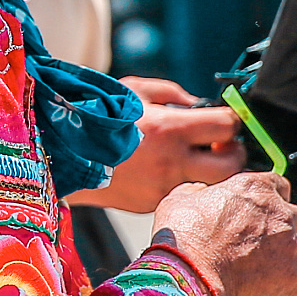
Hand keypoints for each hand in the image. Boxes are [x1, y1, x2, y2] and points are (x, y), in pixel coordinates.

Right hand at [73, 83, 242, 212]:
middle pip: (231, 166)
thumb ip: (172, 93)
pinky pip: (179, 193)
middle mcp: (171, 162)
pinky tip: (161, 170)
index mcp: (170, 129)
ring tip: (193, 158)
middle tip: (223, 146)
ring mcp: (162, 188)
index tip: (227, 120)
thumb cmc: (98, 116)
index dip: (233, 121)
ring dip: (209, 172)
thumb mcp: (135, 90)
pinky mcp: (151, 204)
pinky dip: (179, 182)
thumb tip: (198, 104)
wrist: (62, 153)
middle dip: (234, 154)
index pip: (227, 127)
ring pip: (208, 185)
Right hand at [154, 172, 296, 295]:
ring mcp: (291, 250)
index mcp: (256, 188)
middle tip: (267, 245)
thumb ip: (197, 191)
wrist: (187, 275)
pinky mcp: (294, 282)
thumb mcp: (179, 199)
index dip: (272, 200)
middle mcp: (281, 216)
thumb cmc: (181, 237)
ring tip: (292, 269)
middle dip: (286, 231)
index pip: (280, 186)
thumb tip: (201, 193)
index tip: (261, 212)